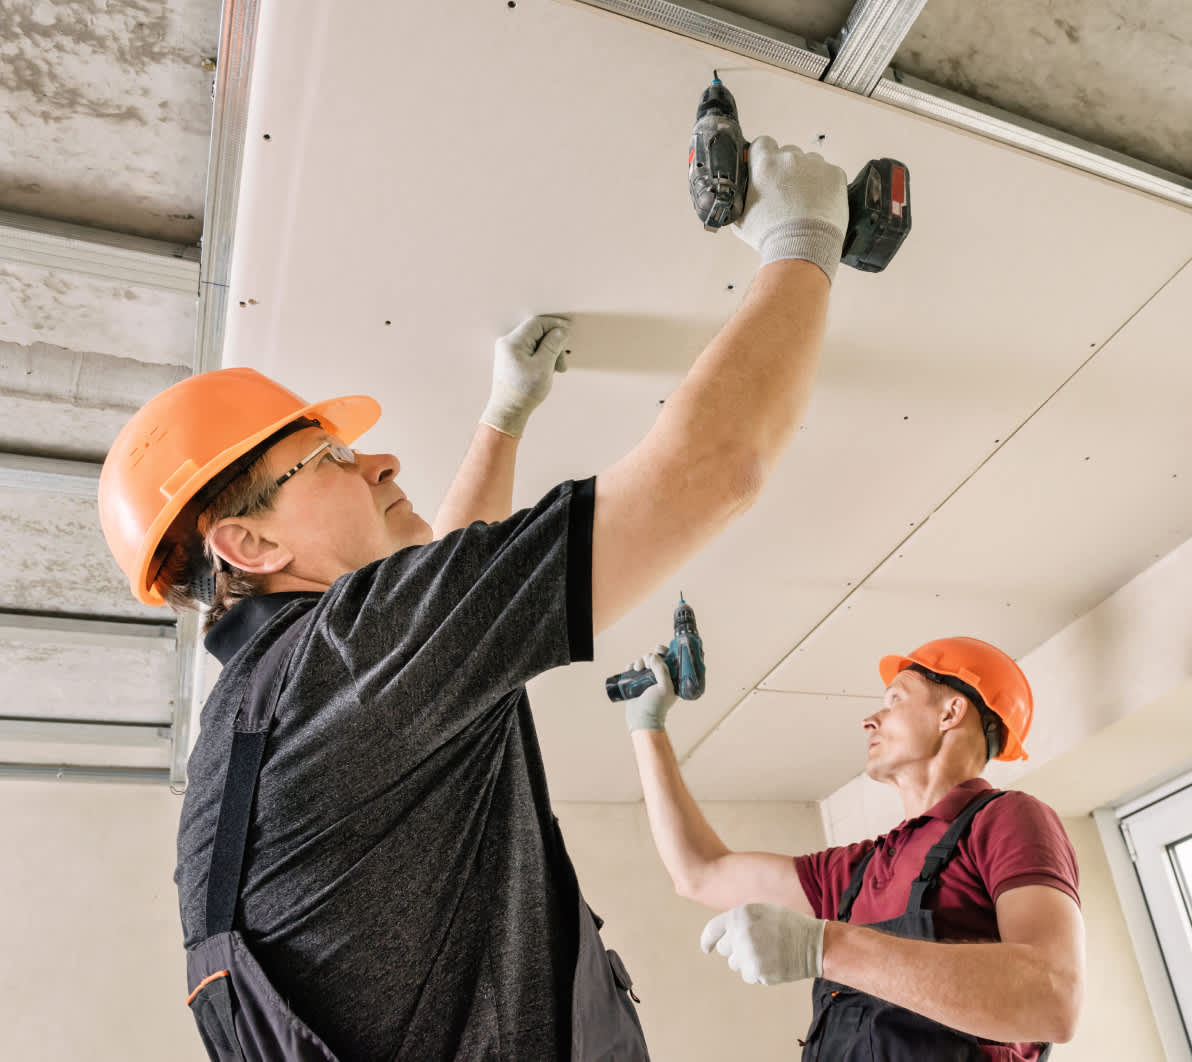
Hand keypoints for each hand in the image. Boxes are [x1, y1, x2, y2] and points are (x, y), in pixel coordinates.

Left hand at [481, 315, 570, 437]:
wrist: (508, 412)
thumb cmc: (524, 392)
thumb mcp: (544, 366)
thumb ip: (553, 345)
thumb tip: (561, 330)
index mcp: (513, 342)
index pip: (537, 323)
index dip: (555, 325)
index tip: (569, 331)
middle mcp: (507, 343)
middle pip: (537, 333)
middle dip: (553, 345)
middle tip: (562, 363)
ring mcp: (508, 351)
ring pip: (535, 342)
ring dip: (549, 353)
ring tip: (556, 370)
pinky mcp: (511, 359)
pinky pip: (530, 351)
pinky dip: (542, 358)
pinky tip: (547, 370)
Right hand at [624, 644, 675, 731]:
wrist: (642, 720)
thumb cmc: (657, 706)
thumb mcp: (664, 687)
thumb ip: (662, 670)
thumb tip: (653, 656)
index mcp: (672, 679)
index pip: (671, 660)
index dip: (665, 651)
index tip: (657, 648)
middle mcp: (661, 678)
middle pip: (655, 659)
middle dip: (648, 657)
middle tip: (645, 664)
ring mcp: (648, 681)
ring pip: (644, 663)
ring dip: (639, 662)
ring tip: (636, 668)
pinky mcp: (637, 684)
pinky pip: (634, 670)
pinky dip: (630, 667)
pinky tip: (629, 669)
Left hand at [700, 903, 825, 984]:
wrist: (813, 943)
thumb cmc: (787, 925)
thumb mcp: (761, 912)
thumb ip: (740, 922)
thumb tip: (721, 941)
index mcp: (739, 915)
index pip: (713, 929)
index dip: (708, 940)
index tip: (707, 949)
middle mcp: (739, 934)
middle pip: (725, 949)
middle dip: (736, 949)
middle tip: (757, 945)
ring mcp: (747, 954)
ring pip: (736, 964)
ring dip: (747, 961)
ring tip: (768, 952)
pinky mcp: (756, 972)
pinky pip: (748, 976)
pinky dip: (757, 973)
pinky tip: (773, 963)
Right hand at [732, 136, 847, 281]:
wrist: (802, 250)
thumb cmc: (771, 237)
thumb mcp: (741, 216)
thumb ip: (740, 196)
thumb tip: (739, 189)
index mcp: (765, 164)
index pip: (763, 143)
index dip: (764, 156)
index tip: (767, 168)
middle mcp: (791, 158)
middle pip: (788, 153)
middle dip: (786, 169)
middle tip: (786, 193)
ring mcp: (816, 165)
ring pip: (810, 163)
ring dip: (807, 176)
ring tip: (804, 202)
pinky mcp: (835, 174)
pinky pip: (829, 174)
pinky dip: (825, 186)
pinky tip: (818, 204)